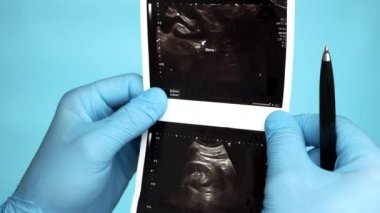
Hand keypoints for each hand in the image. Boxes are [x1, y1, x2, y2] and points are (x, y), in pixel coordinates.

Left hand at [1, 74, 166, 211]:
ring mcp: (115, 135)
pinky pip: (147, 141)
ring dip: (159, 127)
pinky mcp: (124, 154)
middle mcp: (103, 115)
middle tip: (178, 118)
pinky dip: (157, 143)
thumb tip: (158, 98)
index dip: (148, 92)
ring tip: (175, 132)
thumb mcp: (95, 144)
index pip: (127, 85)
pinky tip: (167, 147)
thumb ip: (128, 120)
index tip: (169, 105)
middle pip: (139, 102)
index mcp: (88, 102)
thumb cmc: (60, 178)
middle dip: (157, 110)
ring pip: (146, 122)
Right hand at [263, 111, 379, 212]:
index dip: (304, 124)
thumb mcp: (289, 178)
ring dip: (305, 177)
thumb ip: (283, 140)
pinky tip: (300, 206)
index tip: (283, 130)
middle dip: (302, 156)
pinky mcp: (352, 211)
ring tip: (293, 197)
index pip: (337, 124)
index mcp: (373, 169)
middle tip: (285, 170)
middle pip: (333, 148)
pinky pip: (331, 191)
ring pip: (329, 171)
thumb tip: (280, 121)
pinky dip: (311, 192)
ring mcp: (364, 202)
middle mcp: (374, 185)